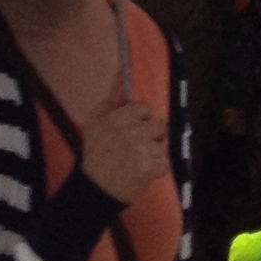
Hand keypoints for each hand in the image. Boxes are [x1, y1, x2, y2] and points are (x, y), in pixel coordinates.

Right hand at [77, 77, 169, 209]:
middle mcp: (132, 133)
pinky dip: (158, 168)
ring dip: (155, 151)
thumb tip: (121, 72)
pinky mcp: (149, 170)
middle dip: (152, 134)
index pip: (145, 107)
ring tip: (142, 158)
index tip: (135, 126)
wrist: (96, 188)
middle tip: (141, 143)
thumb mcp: (95, 121)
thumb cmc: (95, 152)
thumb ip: (111, 98)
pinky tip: (145, 169)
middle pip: (159, 125)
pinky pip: (165, 163)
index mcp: (118, 119)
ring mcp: (142, 152)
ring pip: (163, 145)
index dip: (141, 117)